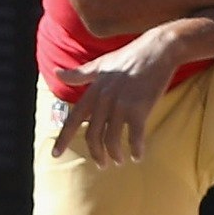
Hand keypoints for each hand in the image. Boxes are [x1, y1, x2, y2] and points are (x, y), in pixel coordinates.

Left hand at [53, 29, 184, 165]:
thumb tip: (56, 72)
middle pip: (92, 135)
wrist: (159, 50)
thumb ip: (80, 74)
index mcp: (94, 90)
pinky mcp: (140, 108)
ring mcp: (122, 104)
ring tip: (120, 160)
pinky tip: (138, 156)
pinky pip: (135, 137)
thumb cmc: (130, 57)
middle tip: (102, 164)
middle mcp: (104, 99)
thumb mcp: (101, 64)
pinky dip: (136, 150)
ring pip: (111, 140)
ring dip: (115, 155)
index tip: (55, 155)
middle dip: (96, 154)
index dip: (63, 138)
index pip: (73, 119)